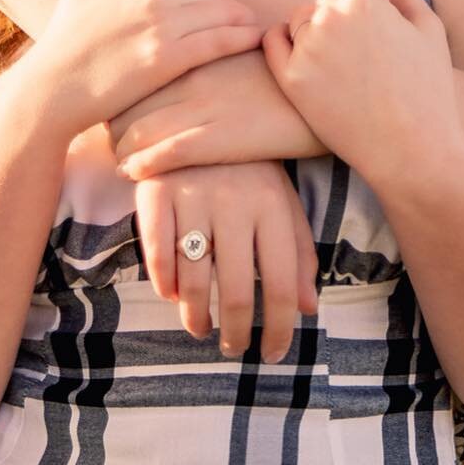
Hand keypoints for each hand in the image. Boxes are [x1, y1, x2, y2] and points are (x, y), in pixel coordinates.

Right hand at [13, 0, 262, 140]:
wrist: (53, 86)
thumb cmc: (67, 36)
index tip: (212, 6)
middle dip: (227, 3)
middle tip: (241, 17)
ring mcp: (161, 21)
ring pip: (223, 11)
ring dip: (242, 17)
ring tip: (252, 27)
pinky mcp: (169, 56)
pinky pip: (221, 39)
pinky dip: (242, 37)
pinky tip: (253, 39)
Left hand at [111, 52, 323, 179]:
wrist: (326, 97)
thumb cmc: (286, 75)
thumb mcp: (243, 51)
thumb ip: (211, 51)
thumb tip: (186, 55)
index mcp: (198, 51)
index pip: (137, 67)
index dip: (118, 90)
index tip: (112, 105)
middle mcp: (193, 76)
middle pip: (129, 97)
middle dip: (111, 121)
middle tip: (105, 137)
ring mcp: (203, 108)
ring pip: (137, 129)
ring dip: (119, 148)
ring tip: (117, 159)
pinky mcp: (217, 139)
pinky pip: (163, 153)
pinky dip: (141, 164)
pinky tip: (132, 172)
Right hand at [135, 164, 319, 362]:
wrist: (197, 111)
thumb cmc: (248, 167)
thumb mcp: (281, 200)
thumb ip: (298, 253)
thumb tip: (308, 309)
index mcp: (272, 204)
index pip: (282, 281)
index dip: (280, 327)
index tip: (272, 353)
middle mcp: (234, 201)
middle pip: (237, 289)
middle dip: (236, 332)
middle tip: (233, 347)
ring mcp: (192, 195)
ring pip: (193, 280)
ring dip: (196, 316)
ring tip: (201, 327)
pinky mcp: (155, 191)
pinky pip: (157, 254)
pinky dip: (164, 284)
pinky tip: (172, 295)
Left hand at [262, 0, 461, 190]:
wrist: (412, 149)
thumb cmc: (428, 89)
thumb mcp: (430, 28)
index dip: (371, 11)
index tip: (382, 38)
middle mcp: (332, 15)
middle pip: (328, 1)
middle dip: (343, 20)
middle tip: (363, 57)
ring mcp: (308, 46)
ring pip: (302, 20)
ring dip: (316, 32)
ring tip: (343, 65)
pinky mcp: (291, 78)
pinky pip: (274, 42)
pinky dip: (282, 40)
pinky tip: (300, 55)